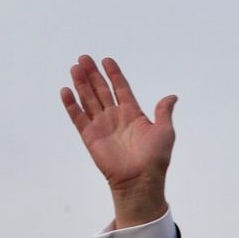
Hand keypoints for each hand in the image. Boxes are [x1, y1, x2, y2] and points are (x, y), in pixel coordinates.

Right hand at [61, 55, 176, 226]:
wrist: (140, 179)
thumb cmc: (155, 158)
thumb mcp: (165, 131)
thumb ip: (163, 111)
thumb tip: (172, 96)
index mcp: (132, 114)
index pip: (120, 88)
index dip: (114, 74)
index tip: (107, 60)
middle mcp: (115, 117)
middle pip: (101, 90)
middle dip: (93, 74)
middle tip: (84, 58)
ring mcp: (101, 126)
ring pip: (88, 100)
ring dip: (81, 84)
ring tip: (75, 67)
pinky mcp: (90, 137)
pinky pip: (78, 118)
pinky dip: (71, 104)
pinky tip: (66, 90)